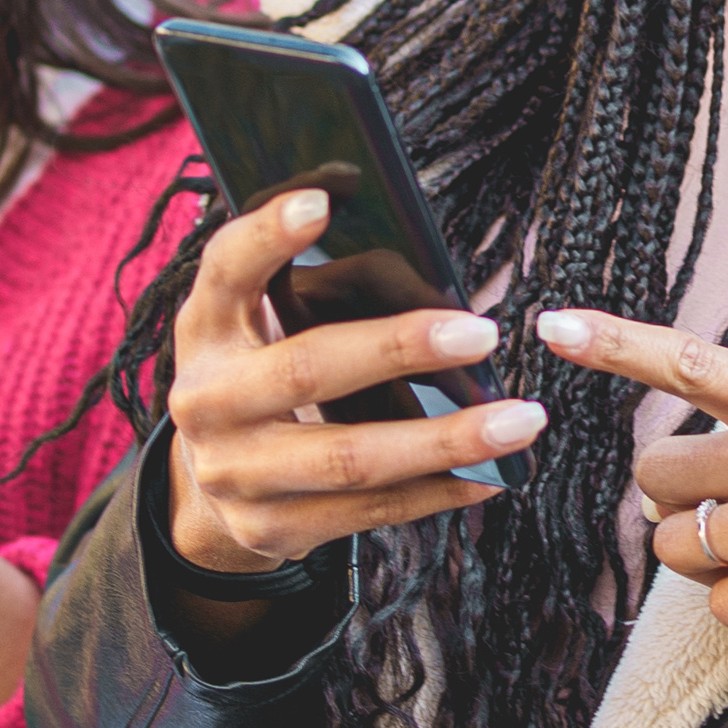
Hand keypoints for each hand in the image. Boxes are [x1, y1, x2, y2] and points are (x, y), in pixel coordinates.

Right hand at [165, 193, 544, 574]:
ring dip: (445, 441)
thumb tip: (443, 296)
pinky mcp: (268, 527)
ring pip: (349, 457)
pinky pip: (368, 510)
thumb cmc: (271, 372)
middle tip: (484, 334)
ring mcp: (234, 471)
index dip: (268, 235)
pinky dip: (437, 491)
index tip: (322, 199)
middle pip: (306, 370)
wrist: (216, 483)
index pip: (227, 268)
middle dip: (399, 350)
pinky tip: (491, 475)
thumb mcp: (277, 322)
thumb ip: (339, 291)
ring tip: (520, 421)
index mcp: (208, 326)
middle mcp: (207, 398)